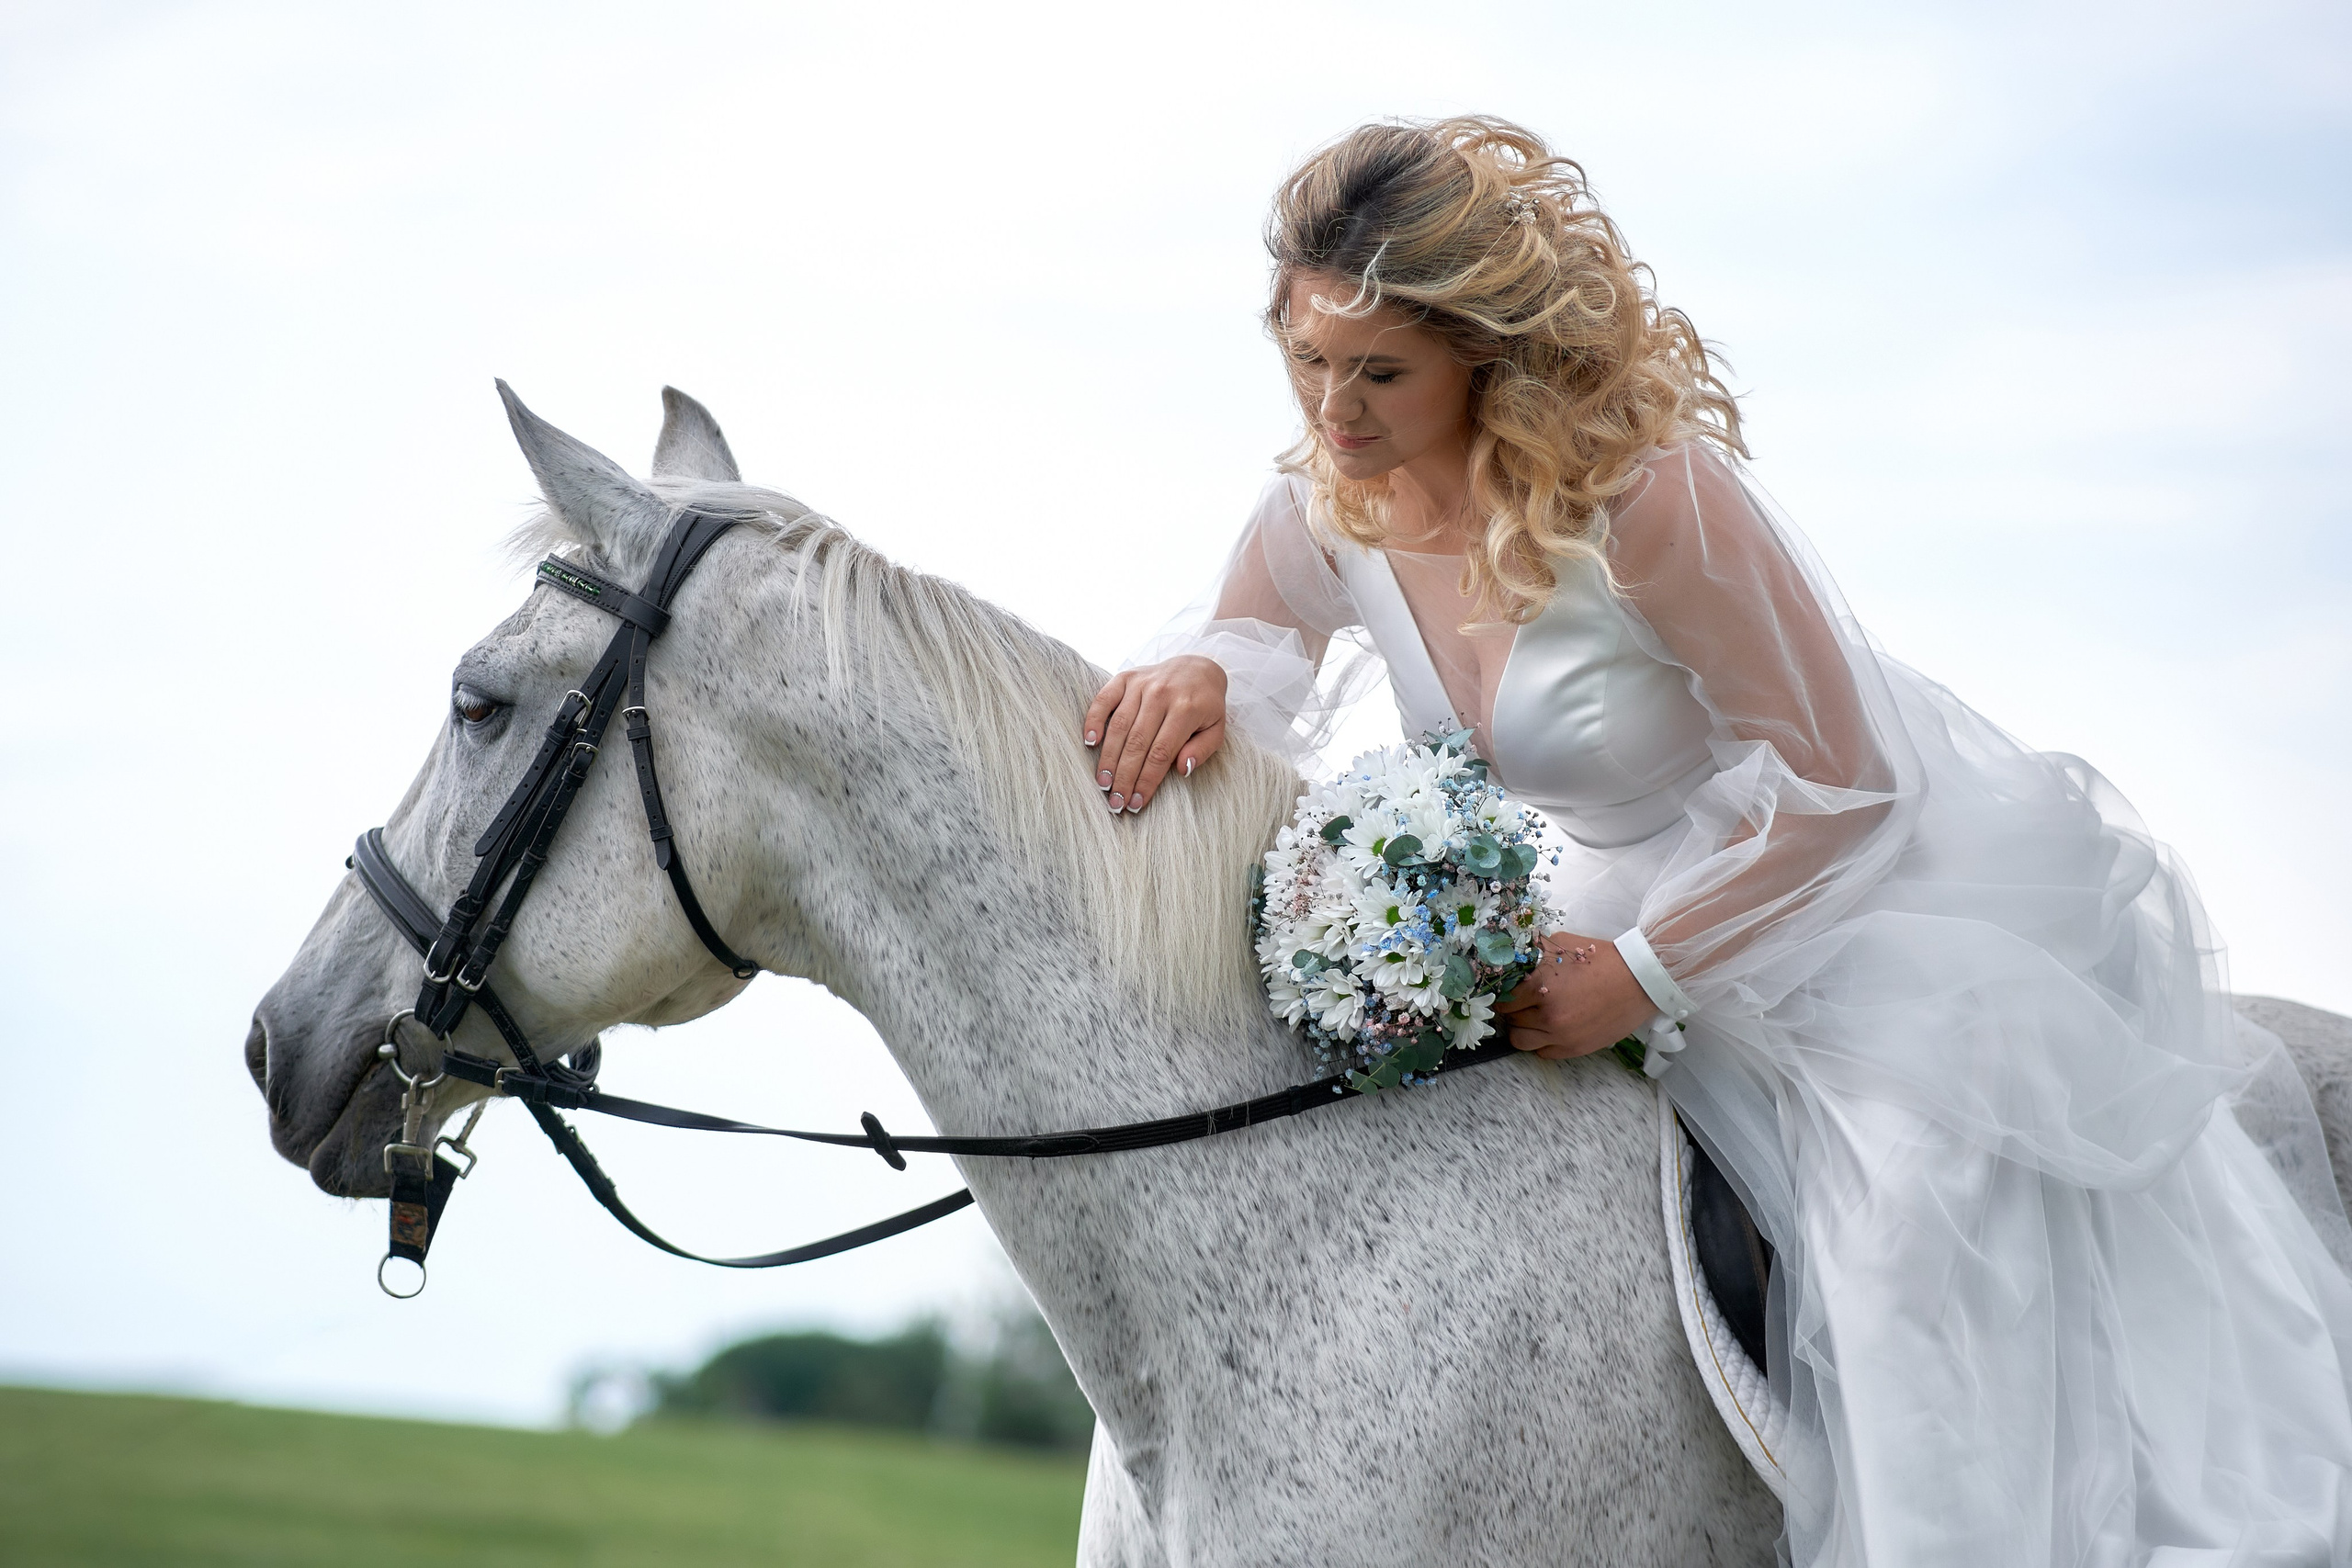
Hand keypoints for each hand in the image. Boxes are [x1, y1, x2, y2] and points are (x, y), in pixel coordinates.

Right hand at [1082, 656, 1227, 814]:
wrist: (1197, 668)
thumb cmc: (1205, 706)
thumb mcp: (1216, 730)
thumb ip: (1202, 750)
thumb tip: (1181, 770)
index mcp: (1186, 709)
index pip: (1161, 753)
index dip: (1147, 780)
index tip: (1136, 803)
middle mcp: (1161, 694)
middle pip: (1137, 743)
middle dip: (1125, 777)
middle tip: (1116, 802)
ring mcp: (1141, 684)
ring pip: (1119, 726)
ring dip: (1108, 758)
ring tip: (1103, 783)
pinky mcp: (1125, 677)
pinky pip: (1104, 699)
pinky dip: (1094, 719)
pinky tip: (1089, 741)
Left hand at [1495, 931, 1656, 1059]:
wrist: (1639, 980)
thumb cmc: (1601, 959)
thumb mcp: (1562, 944)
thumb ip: (1532, 953)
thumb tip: (1508, 959)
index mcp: (1540, 986)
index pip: (1503, 998)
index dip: (1503, 994)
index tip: (1509, 992)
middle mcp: (1548, 1014)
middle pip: (1510, 1020)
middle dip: (1513, 1010)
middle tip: (1523, 1002)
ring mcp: (1561, 1035)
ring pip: (1520, 1041)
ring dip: (1522, 1029)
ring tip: (1533, 1018)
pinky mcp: (1575, 1049)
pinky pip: (1542, 1054)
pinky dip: (1541, 1042)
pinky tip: (1550, 1028)